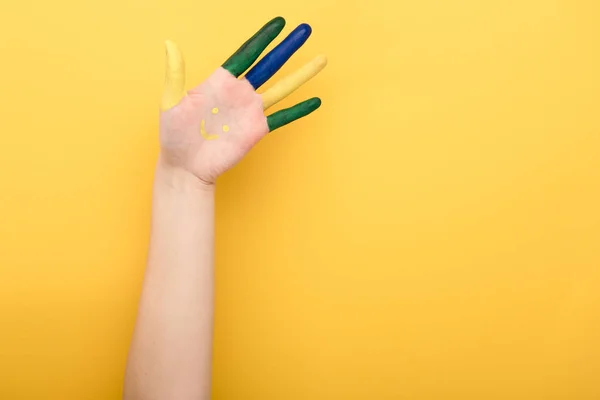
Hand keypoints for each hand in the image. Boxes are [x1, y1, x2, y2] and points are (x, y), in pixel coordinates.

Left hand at [158, 16, 326, 184]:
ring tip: (321, 59)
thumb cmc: (175, 135)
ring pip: (282, 88)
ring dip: (301, 74)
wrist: (186, 166)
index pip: (247, 54)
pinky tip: (315, 101)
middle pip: (270, 65)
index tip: (279, 24)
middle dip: (288, 48)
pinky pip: (282, 117)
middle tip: (305, 30)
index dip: (263, 38)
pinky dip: (299, 110)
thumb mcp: (171, 102)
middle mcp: (240, 93)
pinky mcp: (257, 130)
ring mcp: (251, 111)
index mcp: (221, 81)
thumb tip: (170, 44)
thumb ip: (175, 74)